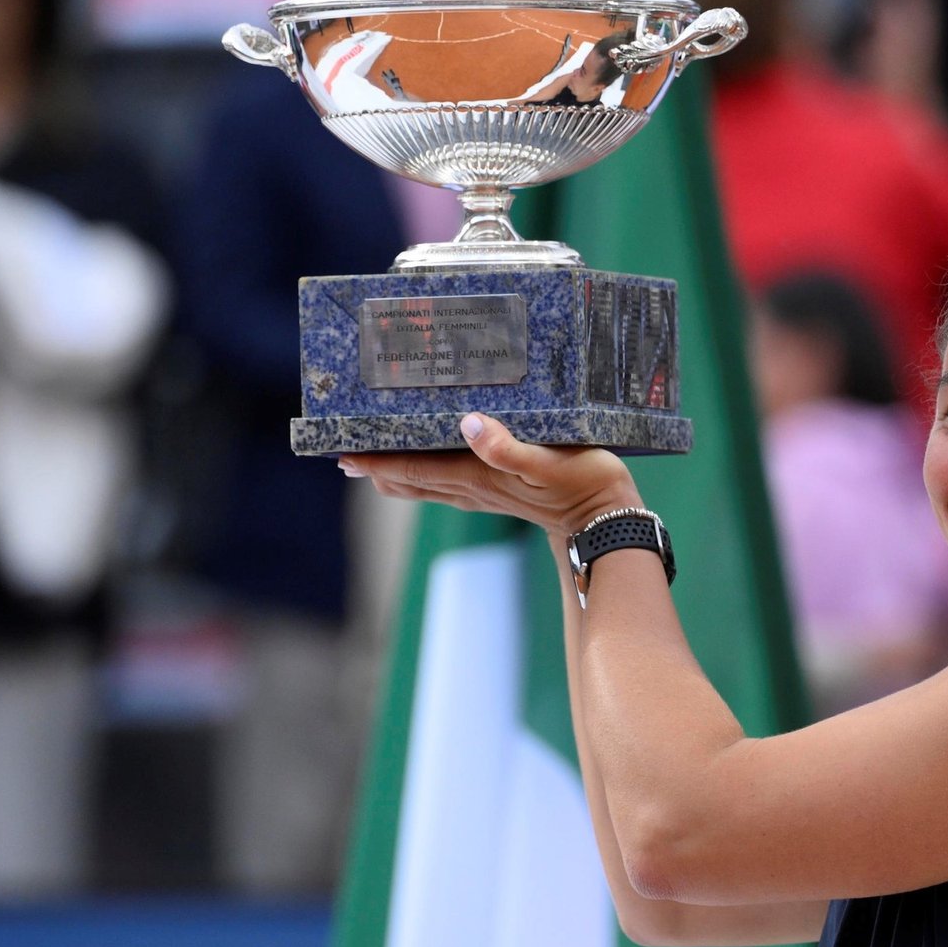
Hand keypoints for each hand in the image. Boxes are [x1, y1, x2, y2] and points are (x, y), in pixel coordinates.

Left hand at [340, 413, 643, 539]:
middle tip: (342, 452)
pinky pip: (445, 485)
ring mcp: (482, 494)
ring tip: (369, 460)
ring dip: (394, 473)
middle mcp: (471, 488)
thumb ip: (508, 447)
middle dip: (375, 467)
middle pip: (408, 480)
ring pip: (423, 485)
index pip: (412, 469)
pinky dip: (422, 475)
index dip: (375, 460)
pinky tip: (423, 464)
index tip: (341, 451)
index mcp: (476, 477)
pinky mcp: (496, 492)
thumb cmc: (584, 485)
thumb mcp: (550, 462)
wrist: (606, 522)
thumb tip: (469, 424)